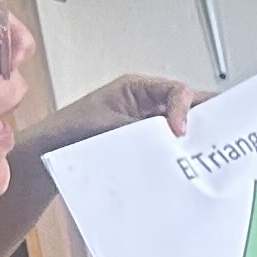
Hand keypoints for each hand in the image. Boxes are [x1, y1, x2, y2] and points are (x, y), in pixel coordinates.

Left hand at [20, 71, 198, 164]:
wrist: (46, 156)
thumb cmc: (67, 133)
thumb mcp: (110, 126)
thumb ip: (144, 129)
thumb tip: (174, 134)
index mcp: (136, 89)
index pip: (177, 91)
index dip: (185, 109)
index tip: (181, 130)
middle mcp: (144, 104)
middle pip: (186, 108)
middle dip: (200, 123)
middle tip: (211, 141)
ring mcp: (145, 125)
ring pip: (181, 130)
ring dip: (188, 143)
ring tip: (196, 156)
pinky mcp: (143, 146)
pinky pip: (168, 149)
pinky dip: (176, 157)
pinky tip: (180, 167)